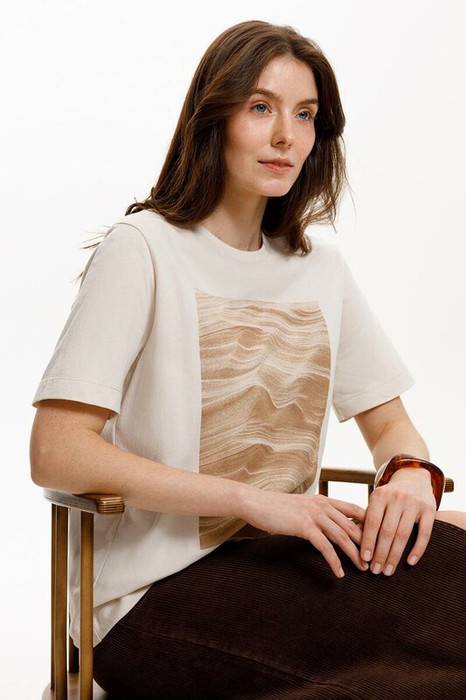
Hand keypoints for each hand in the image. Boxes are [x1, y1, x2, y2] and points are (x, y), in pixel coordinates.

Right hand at [241, 489, 367, 577]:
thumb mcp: (303, 506)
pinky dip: (334, 561)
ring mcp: (314, 515)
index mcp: (324, 500)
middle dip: (367, 543)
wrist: (256, 502)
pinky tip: (339, 573)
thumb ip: (318, 513)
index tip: (381, 538)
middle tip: (377, 560)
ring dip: (355, 554)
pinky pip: (324, 546)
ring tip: (364, 568)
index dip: (371, 523)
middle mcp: (323, 505)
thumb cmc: (277, 507)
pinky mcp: (304, 526)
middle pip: (353, 525)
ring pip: (342, 536)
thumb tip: (331, 525)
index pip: (356, 509)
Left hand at [360, 467, 435, 575]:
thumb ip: (366, 518)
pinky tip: (410, 562)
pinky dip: (417, 549)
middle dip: (380, 553)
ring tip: (388, 571)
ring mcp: (414, 503)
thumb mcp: (377, 501)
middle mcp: (396, 498)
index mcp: (379, 495)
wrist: (414, 478)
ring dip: (395, 555)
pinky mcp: (430, 509)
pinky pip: (424, 533)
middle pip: (387, 531)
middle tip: (375, 571)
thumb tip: (350, 542)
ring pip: (403, 534)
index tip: (363, 559)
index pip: (372, 522)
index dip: (367, 541)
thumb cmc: (389, 496)